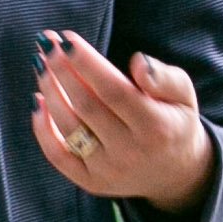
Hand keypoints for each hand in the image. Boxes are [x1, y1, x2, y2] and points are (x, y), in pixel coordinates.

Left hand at [33, 30, 216, 214]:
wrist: (174, 172)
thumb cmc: (174, 121)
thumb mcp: (184, 95)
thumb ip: (164, 77)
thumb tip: (137, 62)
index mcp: (156, 127)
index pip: (114, 90)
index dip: (86, 64)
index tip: (66, 39)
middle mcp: (130, 152)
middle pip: (86, 106)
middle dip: (60, 71)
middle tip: (45, 43)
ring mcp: (107, 170)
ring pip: (68, 127)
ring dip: (49, 92)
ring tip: (41, 64)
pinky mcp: (90, 182)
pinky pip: (58, 155)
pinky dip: (42, 129)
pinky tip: (38, 99)